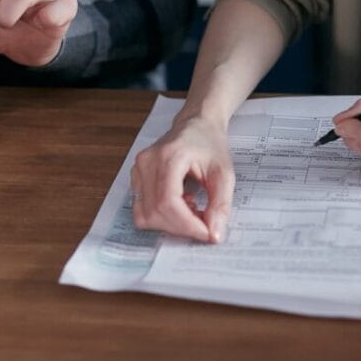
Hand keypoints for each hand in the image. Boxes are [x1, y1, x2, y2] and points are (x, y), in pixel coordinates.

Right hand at [131, 116, 234, 242]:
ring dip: (170, 223)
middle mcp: (147, 162)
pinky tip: (180, 205)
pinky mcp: (135, 178)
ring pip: (145, 215)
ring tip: (191, 209)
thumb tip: (214, 235)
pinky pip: (142, 210)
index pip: (168, 202)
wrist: (197, 125)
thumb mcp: (224, 173)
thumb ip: (220, 205)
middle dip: (181, 227)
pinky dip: (161, 217)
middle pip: (155, 213)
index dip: (187, 225)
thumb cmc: (209, 143)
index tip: (207, 233)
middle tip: (203, 223)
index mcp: (169, 156)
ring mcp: (137, 170)